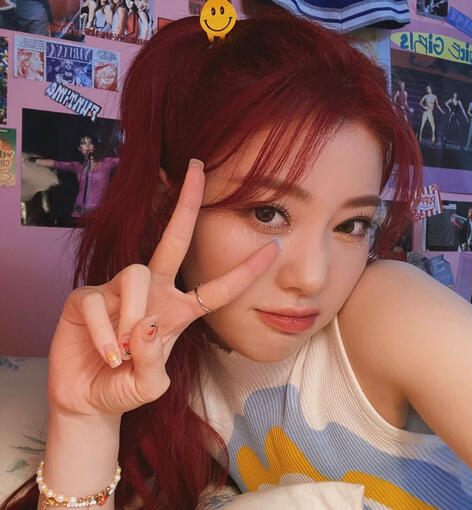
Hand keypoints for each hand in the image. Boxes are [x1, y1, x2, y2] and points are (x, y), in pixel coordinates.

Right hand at [47, 160, 280, 418]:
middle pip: (172, 241)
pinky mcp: (85, 297)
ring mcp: (117, 291)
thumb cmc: (126, 388)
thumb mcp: (151, 384)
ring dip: (132, 314)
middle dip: (185, 205)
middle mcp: (152, 293)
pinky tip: (106, 355)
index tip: (273, 247)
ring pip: (136, 273)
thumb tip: (145, 323)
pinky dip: (105, 334)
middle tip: (197, 167)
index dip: (244, 272)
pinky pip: (98, 302)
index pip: (216, 289)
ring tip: (123, 352)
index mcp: (177, 312)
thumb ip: (153, 360)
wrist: (88, 400)